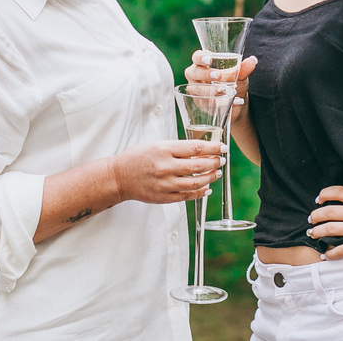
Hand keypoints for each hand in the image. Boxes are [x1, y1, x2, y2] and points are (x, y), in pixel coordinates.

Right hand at [108, 140, 225, 204]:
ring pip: (196, 183)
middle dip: (214, 163)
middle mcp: (165, 167)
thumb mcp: (157, 145)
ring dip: (210, 178)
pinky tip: (207, 188)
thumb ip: (178, 148)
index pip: (195, 147)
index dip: (213, 147)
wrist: (119, 177)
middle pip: (198, 166)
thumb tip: (202, 151)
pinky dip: (200, 193)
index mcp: (164, 150)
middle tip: (221, 160)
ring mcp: (165, 184)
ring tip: (216, 173)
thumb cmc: (138, 158)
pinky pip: (187, 197)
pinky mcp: (164, 198)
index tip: (222, 147)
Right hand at [185, 52, 256, 126]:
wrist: (237, 102)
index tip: (208, 59)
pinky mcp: (201, 104)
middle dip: (204, 74)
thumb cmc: (234, 83)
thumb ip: (244, 68)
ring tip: (224, 91)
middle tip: (218, 76)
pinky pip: (205, 103)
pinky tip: (232, 102)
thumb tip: (252, 60)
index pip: (196, 57)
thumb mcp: (240, 75)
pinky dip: (218, 103)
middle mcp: (196, 76)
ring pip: (195, 89)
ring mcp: (196, 91)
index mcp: (203, 64)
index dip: (199, 57)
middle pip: (193, 72)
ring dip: (209, 90)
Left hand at [308, 185, 342, 260]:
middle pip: (329, 211)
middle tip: (311, 219)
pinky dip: (330, 253)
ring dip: (318, 232)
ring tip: (312, 234)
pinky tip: (324, 255)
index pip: (339, 192)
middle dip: (316, 215)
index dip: (325, 194)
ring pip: (330, 229)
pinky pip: (341, 249)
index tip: (318, 198)